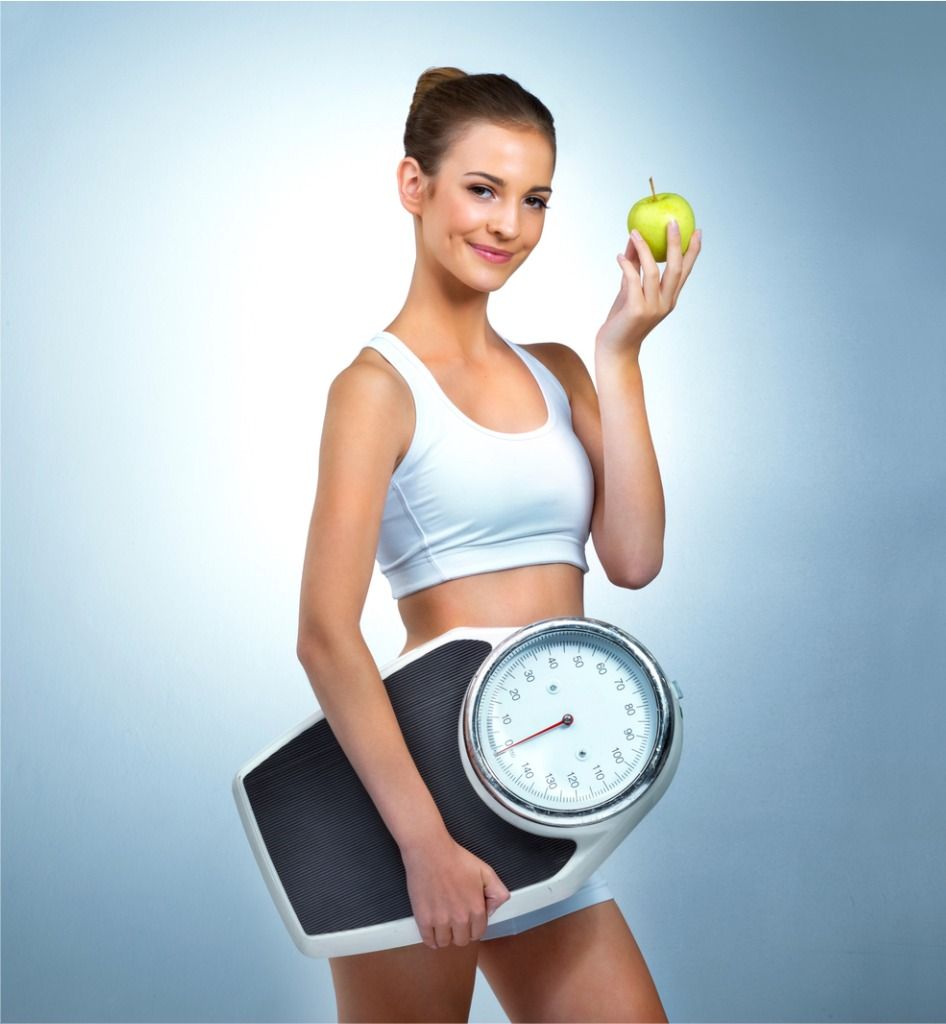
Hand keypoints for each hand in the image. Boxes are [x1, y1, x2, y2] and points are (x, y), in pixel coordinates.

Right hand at [401, 831, 509, 948]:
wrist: (430, 851)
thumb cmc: (455, 859)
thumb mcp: (485, 871)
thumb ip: (497, 892)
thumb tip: (493, 909)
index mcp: (476, 908)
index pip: (478, 933)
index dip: (474, 927)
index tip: (469, 921)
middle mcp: (459, 918)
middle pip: (462, 941)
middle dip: (461, 933)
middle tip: (456, 922)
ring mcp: (440, 920)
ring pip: (445, 943)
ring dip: (446, 937)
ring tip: (444, 925)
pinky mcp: (423, 918)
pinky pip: (428, 940)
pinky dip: (431, 940)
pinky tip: (433, 933)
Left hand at [596, 220, 701, 358]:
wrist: (615, 349)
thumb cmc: (622, 320)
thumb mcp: (629, 290)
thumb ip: (634, 267)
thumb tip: (633, 239)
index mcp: (669, 298)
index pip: (685, 271)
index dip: (692, 251)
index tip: (697, 231)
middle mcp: (665, 302)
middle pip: (676, 268)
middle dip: (676, 243)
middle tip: (672, 221)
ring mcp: (652, 307)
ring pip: (653, 271)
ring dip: (644, 249)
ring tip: (634, 232)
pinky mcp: (636, 310)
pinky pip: (633, 280)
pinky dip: (626, 265)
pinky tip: (619, 256)